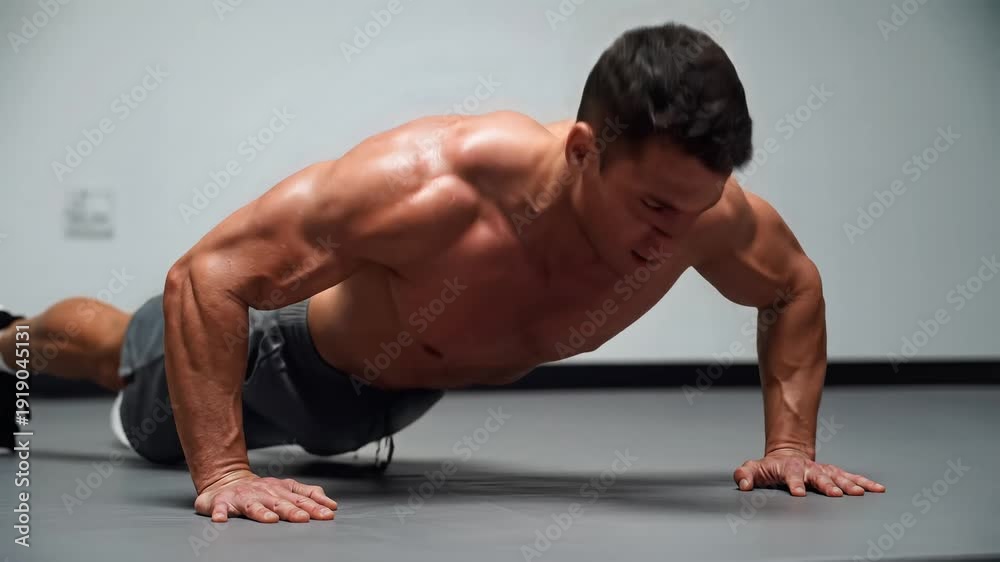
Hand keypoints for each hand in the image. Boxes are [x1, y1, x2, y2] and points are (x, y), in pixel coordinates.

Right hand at [194, 470, 337, 522]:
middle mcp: (264, 492)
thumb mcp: (286, 488)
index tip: (328, 512)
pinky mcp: (221, 503)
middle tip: (304, 518)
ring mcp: (243, 497)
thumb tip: (331, 504)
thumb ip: (307, 494)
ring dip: (262, 513)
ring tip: (271, 519)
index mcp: (279, 490)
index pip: (301, 498)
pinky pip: (220, 509)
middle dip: (294, 510)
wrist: (225, 480)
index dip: (316, 505)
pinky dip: (220, 513)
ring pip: (254, 506)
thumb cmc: (259, 489)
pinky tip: (222, 519)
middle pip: (281, 502)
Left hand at [733, 449, 885, 496]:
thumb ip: (745, 475)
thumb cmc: (770, 467)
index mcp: (789, 468)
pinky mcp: (833, 473)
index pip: (792, 475)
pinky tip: (877, 488)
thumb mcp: (754, 469)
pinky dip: (864, 482)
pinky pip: (850, 477)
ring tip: (859, 492)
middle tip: (836, 494)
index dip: (795, 483)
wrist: (787, 455)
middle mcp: (809, 468)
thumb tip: (743, 483)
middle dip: (827, 485)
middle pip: (819, 476)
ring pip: (838, 476)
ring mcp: (822, 470)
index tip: (799, 493)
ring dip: (849, 484)